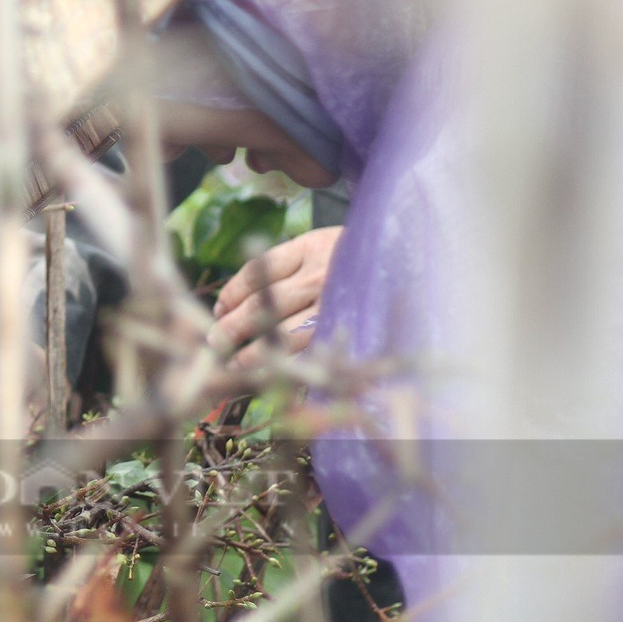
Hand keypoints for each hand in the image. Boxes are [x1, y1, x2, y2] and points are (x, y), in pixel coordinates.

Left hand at [210, 225, 343, 366]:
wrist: (409, 260)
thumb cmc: (353, 257)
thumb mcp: (318, 246)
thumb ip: (282, 267)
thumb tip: (231, 302)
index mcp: (310, 248)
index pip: (257, 272)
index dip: (232, 293)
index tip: (217, 310)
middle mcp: (323, 276)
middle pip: (265, 304)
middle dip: (233, 327)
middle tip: (213, 341)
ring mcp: (339, 306)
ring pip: (285, 335)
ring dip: (254, 352)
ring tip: (233, 362)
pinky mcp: (353, 331)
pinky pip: (314, 355)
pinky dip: (289, 367)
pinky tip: (270, 375)